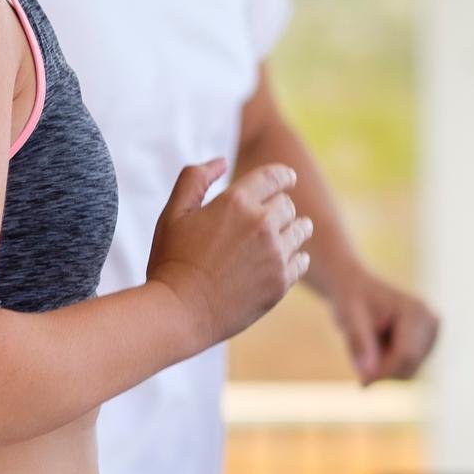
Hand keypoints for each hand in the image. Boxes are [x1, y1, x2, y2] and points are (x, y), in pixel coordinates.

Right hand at [146, 160, 312, 348]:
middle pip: (287, 205)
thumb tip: (221, 161)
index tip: (288, 179)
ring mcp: (275, 254)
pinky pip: (301, 260)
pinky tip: (279, 261)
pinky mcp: (281, 281)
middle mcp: (261, 224)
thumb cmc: (172, 261)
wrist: (179, 312)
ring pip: (301, 230)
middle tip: (266, 219)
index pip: (275, 176)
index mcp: (236, 202)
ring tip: (278, 239)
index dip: (284, 175)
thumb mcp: (173, 213)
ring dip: (292, 230)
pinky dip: (294, 257)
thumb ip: (194, 179)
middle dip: (278, 207)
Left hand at [331, 269, 439, 384]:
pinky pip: (408, 370)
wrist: (357, 289)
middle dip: (383, 369)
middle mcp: (430, 320)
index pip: (406, 356)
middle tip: (358, 358)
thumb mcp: (349, 319)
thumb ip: (359, 345)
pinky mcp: (429, 343)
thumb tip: (368, 374)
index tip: (362, 382)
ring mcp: (432, 332)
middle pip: (409, 367)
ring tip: (370, 344)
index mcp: (415, 311)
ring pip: (409, 372)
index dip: (384, 373)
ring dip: (385, 367)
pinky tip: (380, 345)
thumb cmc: (351, 301)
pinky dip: (390, 365)